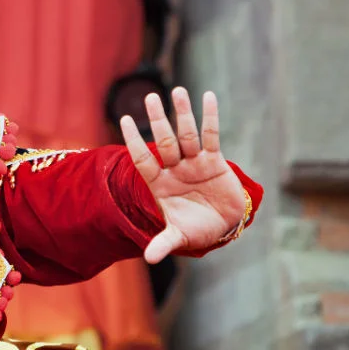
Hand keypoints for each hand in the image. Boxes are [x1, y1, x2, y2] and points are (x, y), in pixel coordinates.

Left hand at [120, 88, 245, 262]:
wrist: (223, 226)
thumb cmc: (196, 229)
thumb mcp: (179, 236)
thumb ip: (164, 243)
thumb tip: (149, 259)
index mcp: (159, 184)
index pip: (143, 159)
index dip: (135, 141)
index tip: (125, 120)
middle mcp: (174, 168)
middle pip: (164, 141)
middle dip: (158, 120)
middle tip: (150, 97)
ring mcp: (194, 162)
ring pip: (186, 134)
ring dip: (183, 113)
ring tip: (177, 90)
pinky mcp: (215, 161)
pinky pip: (211, 135)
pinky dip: (210, 117)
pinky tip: (208, 96)